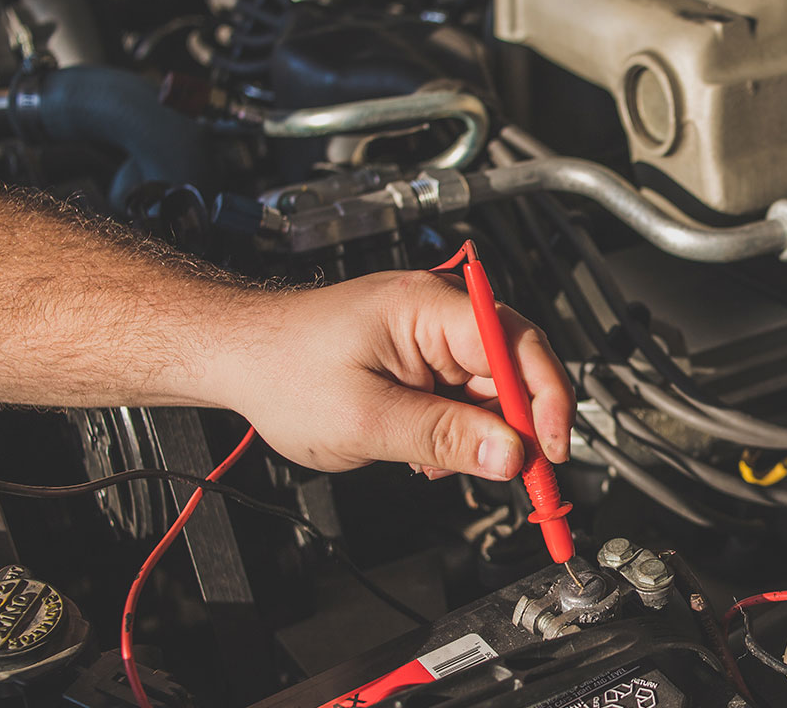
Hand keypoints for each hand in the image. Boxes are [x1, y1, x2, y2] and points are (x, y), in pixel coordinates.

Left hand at [214, 270, 573, 480]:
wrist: (236, 356)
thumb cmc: (281, 369)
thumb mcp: (367, 419)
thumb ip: (445, 437)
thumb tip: (511, 455)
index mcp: (431, 308)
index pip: (519, 348)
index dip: (546, 403)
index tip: (550, 455)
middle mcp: (440, 310)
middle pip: (514, 368)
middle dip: (514, 427)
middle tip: (516, 477)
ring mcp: (432, 331)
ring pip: (490, 387)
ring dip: (479, 432)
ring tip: (437, 461)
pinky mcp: (421, 353)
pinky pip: (463, 392)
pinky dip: (456, 427)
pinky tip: (426, 449)